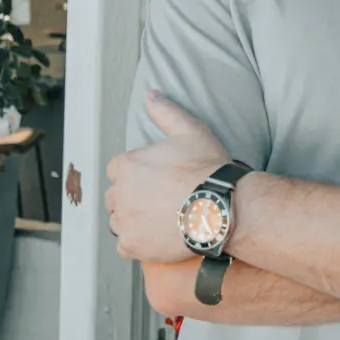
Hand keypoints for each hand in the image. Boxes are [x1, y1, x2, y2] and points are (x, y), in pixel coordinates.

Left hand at [106, 91, 228, 262]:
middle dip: (134, 198)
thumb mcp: (190, 131)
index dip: (138, 175)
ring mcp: (124, 221)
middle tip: (162, 201)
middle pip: (117, 196)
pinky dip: (139, 243)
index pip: (119, 170)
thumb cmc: (207, 170)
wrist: (222, 208)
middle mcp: (119, 193)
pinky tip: (160, 236)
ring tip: (162, 220)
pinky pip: (125, 245)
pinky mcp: (132, 245)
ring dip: (135, 221)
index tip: (157, 181)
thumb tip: (151, 94)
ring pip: (120, 221)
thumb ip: (166, 112)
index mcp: (127, 165)